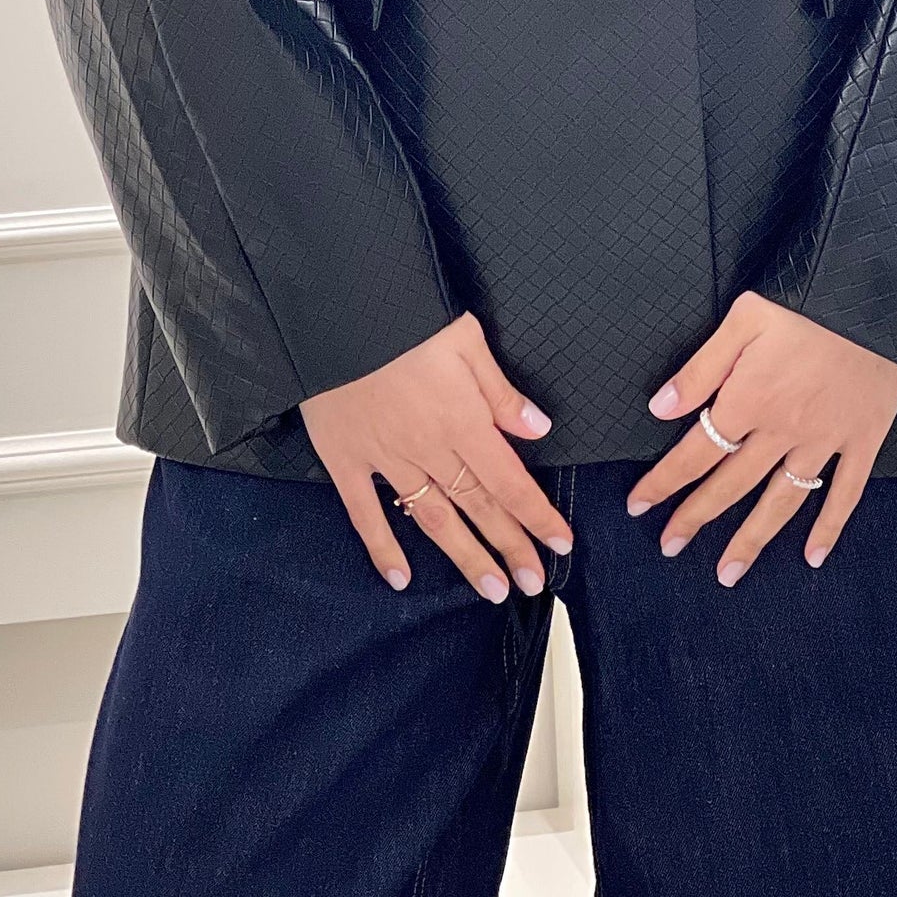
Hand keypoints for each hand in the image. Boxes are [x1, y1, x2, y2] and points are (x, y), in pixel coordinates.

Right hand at [299, 309, 573, 602]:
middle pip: (478, 507)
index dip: (537, 516)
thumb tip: (537, 429)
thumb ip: (500, 391)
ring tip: (491, 589)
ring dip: (464, 556)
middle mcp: (428, 448)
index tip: (560, 544)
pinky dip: (381, 548)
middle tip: (535, 583)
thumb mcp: (466, 338)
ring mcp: (385, 458)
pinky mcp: (346, 459)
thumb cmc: (405, 315)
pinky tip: (400, 578)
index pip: (509, 481)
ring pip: (432, 518)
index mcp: (462, 419)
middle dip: (510, 547)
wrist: (335, 307)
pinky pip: (365, 512)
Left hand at [626, 289, 896, 582]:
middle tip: (670, 546)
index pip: (696, 453)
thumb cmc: (808, 299)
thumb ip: (702, 367)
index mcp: (749, 399)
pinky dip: (830, 528)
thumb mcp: (744, 318)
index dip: (665, 482)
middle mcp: (783, 430)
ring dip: (752, 539)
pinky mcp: (863, 439)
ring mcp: (825, 440)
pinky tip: (813, 556)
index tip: (640, 506)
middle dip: (697, 517)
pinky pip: (845, 493)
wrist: (879, 296)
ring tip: (728, 572)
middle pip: (732, 484)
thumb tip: (661, 408)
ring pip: (782, 501)